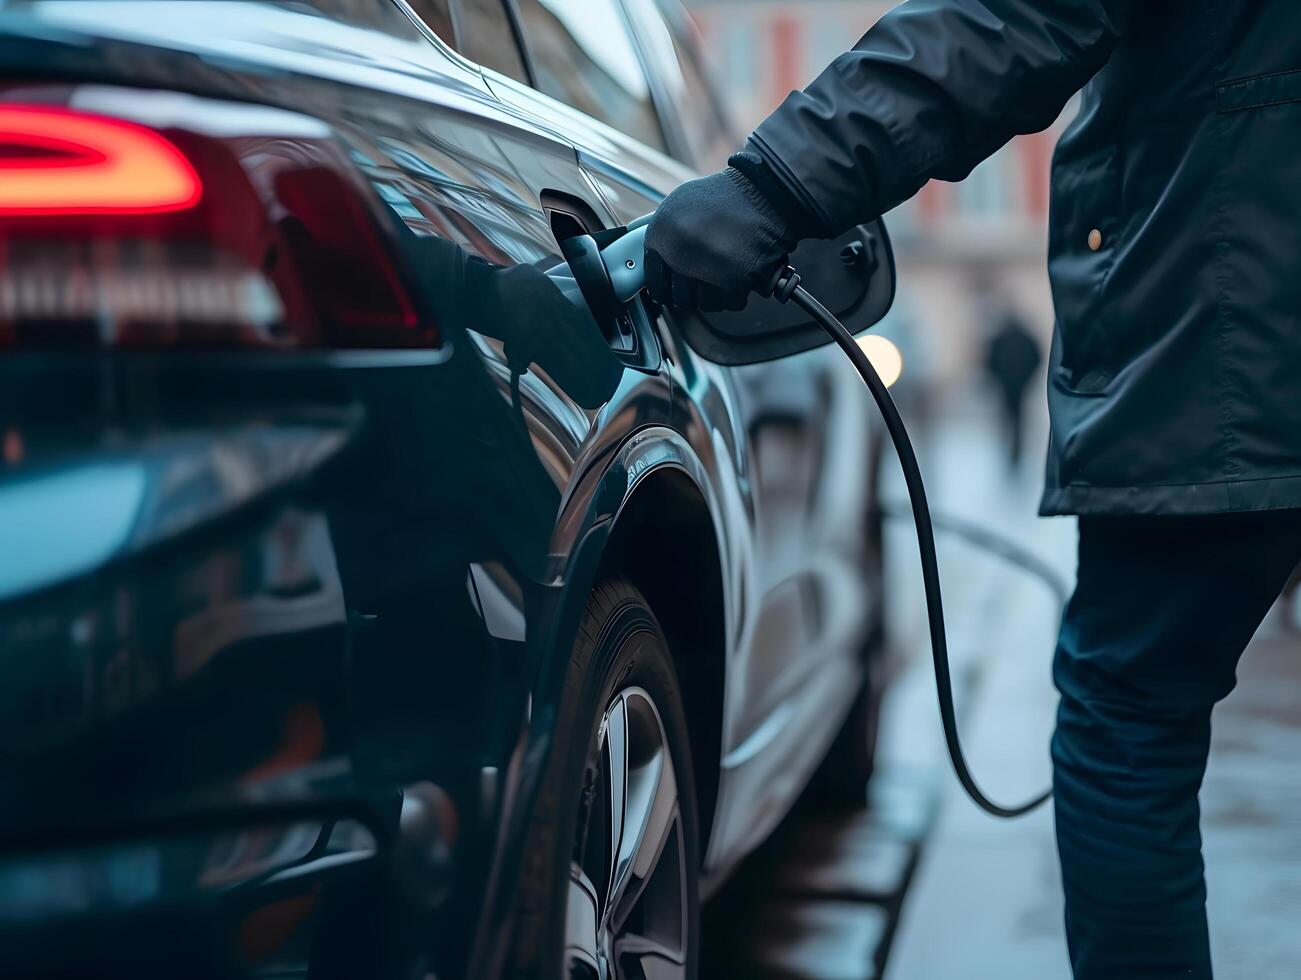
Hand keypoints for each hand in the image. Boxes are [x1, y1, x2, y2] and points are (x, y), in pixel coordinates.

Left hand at [644, 165, 795, 313]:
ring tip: (724, 272)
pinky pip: (731, 302)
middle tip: (705, 278)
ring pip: (705, 304)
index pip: (654, 282)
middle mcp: (679, 256)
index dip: (666, 286)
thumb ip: (665, 237)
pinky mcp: (733, 283)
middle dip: (693, 292)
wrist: (763, 190)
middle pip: (680, 298)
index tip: (674, 286)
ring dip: (715, 294)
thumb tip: (659, 261)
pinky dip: (737, 293)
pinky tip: (739, 274)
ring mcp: (705, 271)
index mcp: (660, 236)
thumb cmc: (725, 196)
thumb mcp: (678, 207)